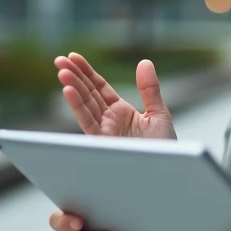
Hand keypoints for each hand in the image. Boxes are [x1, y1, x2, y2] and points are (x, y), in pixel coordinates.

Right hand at [55, 53, 175, 139]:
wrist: (170, 174)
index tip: (73, 57)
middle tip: (59, 60)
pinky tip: (69, 90)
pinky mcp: (102, 144)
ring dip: (72, 88)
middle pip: (88, 94)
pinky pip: (88, 123)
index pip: (99, 88)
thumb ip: (150, 89)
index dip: (86, 72)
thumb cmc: (165, 150)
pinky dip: (78, 107)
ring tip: (61, 71)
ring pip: (85, 106)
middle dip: (74, 77)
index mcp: (120, 113)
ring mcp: (104, 133)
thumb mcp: (158, 115)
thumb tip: (144, 62)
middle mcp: (108, 122)